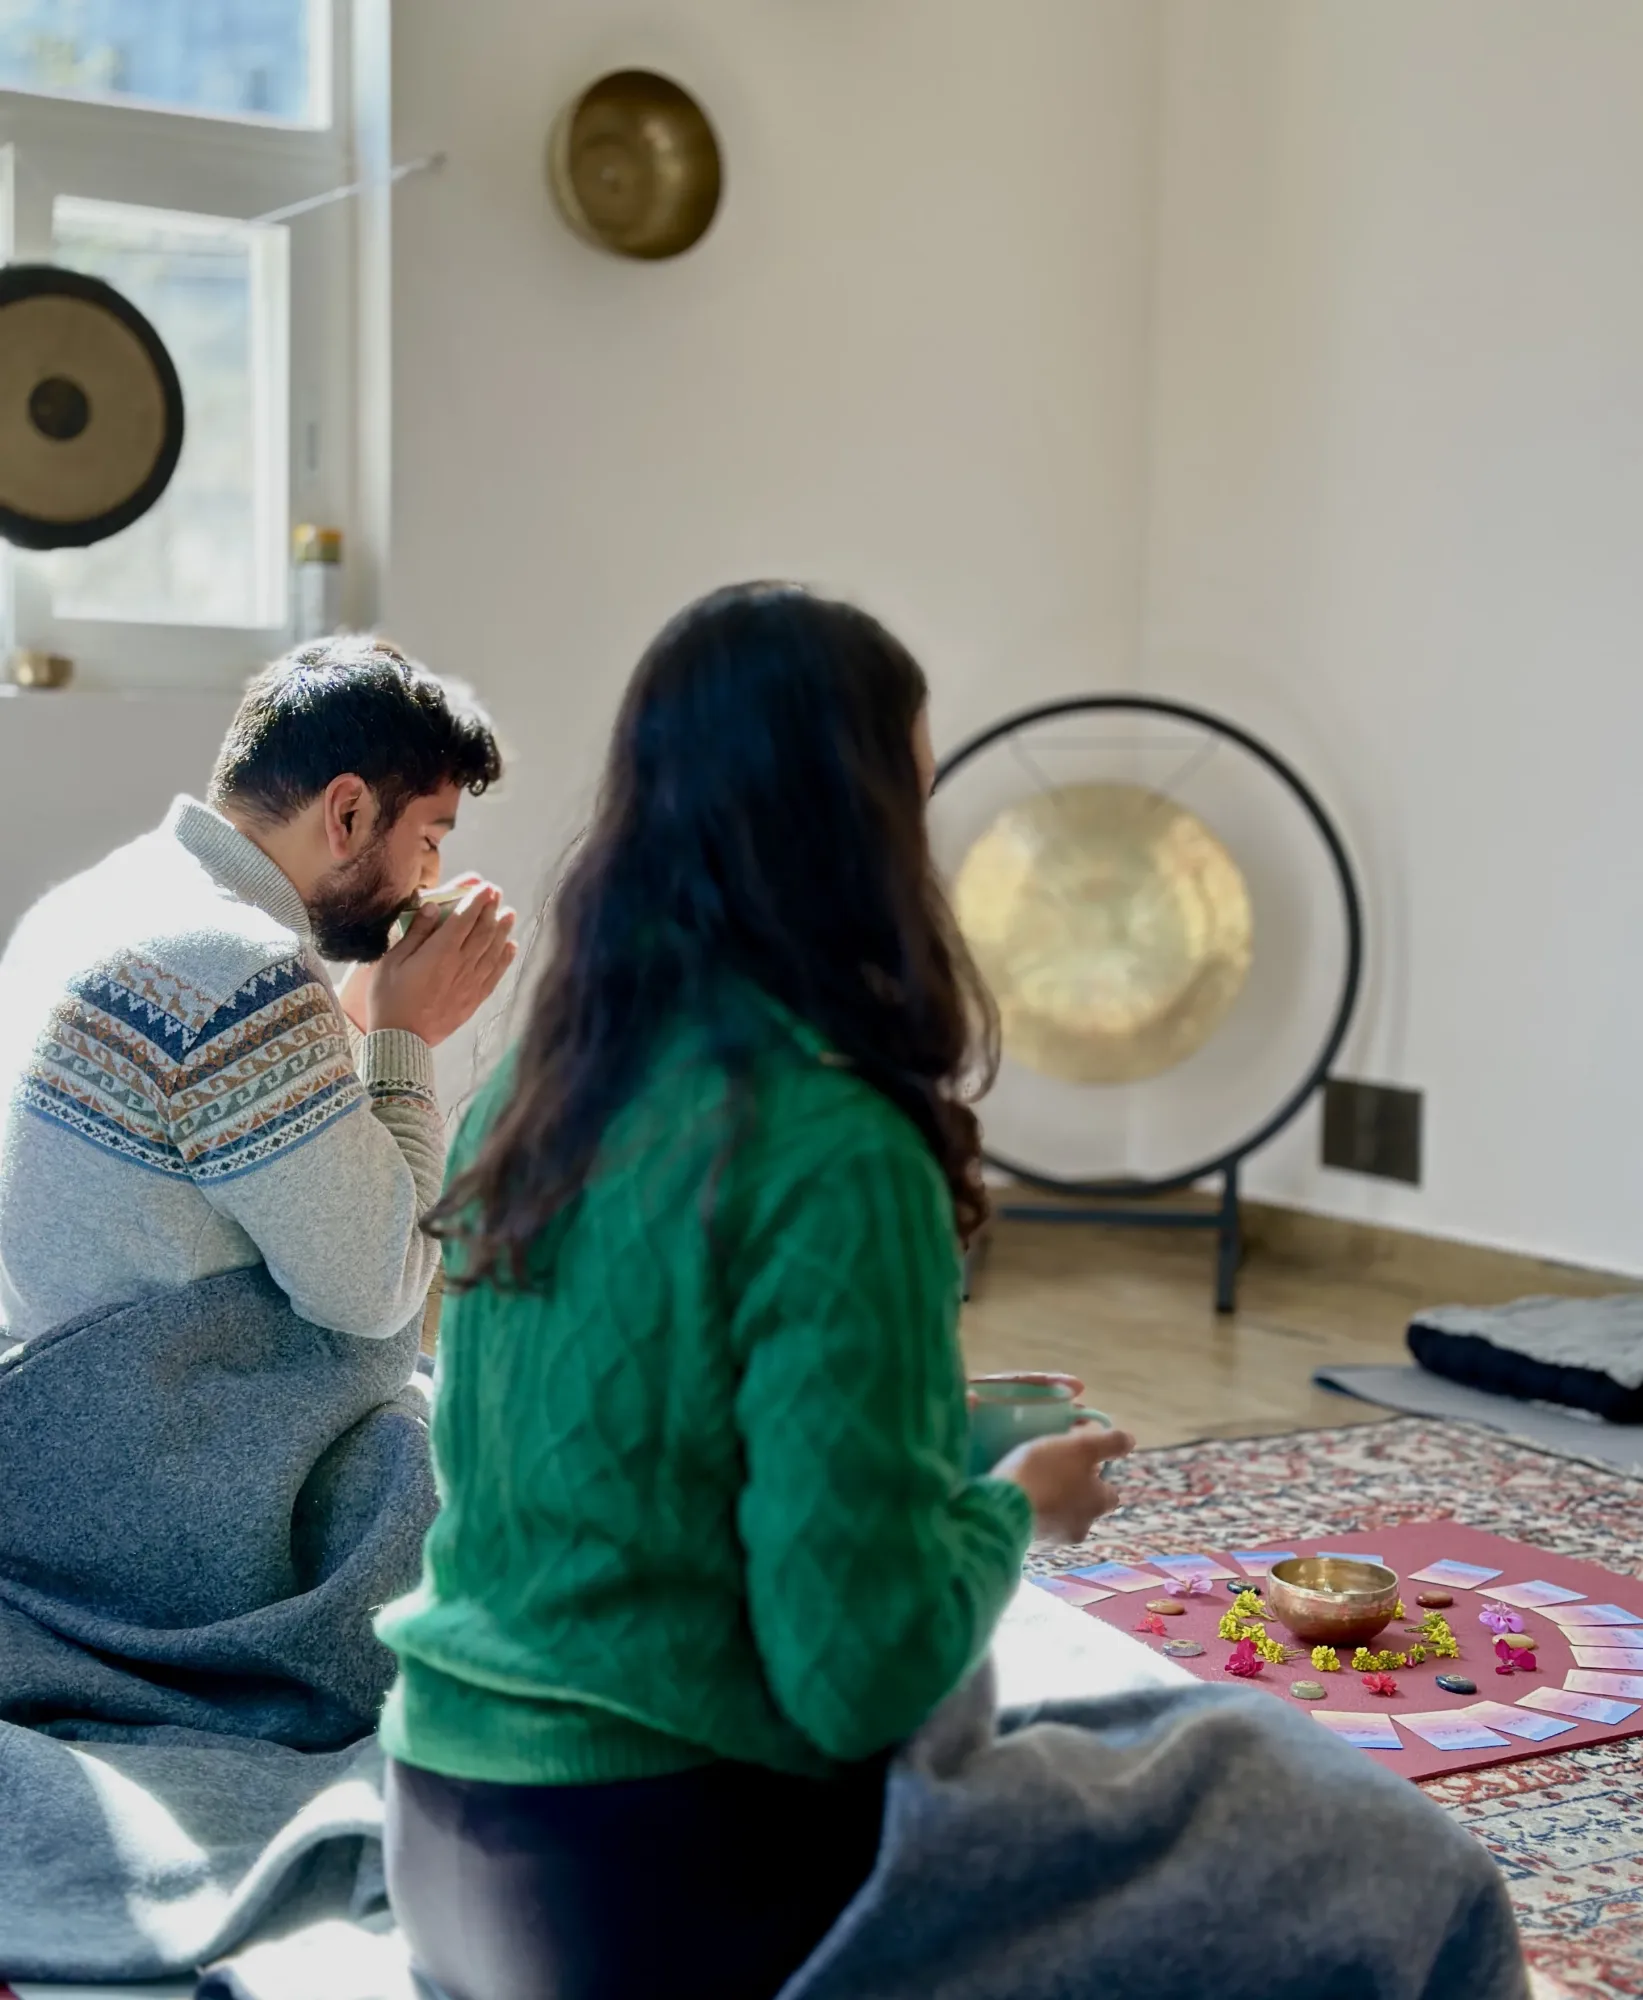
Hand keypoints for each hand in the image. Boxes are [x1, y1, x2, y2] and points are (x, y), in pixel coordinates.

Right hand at [365, 882, 518, 1046]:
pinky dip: (505, 958)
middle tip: (497, 894)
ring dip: (503, 930)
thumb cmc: (389, 998)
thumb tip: (432, 907)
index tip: (486, 887)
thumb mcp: (392, 961)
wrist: (402, 1039)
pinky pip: (495, 974)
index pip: (464, 919)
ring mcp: (470, 983)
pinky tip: (510, 947)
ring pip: (493, 950)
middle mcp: (460, 965)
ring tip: (510, 914)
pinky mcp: (474, 999)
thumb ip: (415, 933)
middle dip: (492, 910)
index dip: (477, 901)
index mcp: (439, 952)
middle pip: (483, 931)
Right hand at [994, 1425, 1133, 1545]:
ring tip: (1031, 1476)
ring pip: (1061, 1511)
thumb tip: (1130, 1441)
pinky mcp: (1031, 1540)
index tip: (1076, 1456)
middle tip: (1052, 1464)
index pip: (1109, 1490)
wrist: (1001, 1506)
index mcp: (1100, 1503)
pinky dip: (1033, 1506)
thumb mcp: (1082, 1446)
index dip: (1095, 1472)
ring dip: (1052, 1497)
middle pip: (1085, 1502)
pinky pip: (1038, 1519)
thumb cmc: (1045, 1472)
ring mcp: (1056, 1537)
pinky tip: (1019, 1491)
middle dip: (1073, 1487)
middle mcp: (1083, 1526)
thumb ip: (1110, 1442)